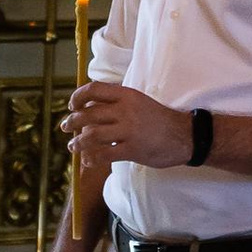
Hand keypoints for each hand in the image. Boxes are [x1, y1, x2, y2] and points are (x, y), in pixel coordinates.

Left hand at [63, 79, 187, 174]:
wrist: (185, 135)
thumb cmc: (159, 119)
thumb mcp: (139, 102)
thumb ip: (117, 102)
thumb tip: (90, 107)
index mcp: (127, 95)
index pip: (94, 90)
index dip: (78, 97)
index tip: (72, 106)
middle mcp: (126, 110)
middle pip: (89, 114)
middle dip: (72, 121)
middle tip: (65, 127)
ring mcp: (129, 130)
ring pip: (92, 135)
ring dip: (78, 142)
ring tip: (72, 146)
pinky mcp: (132, 149)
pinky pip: (104, 154)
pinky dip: (92, 158)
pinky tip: (87, 161)